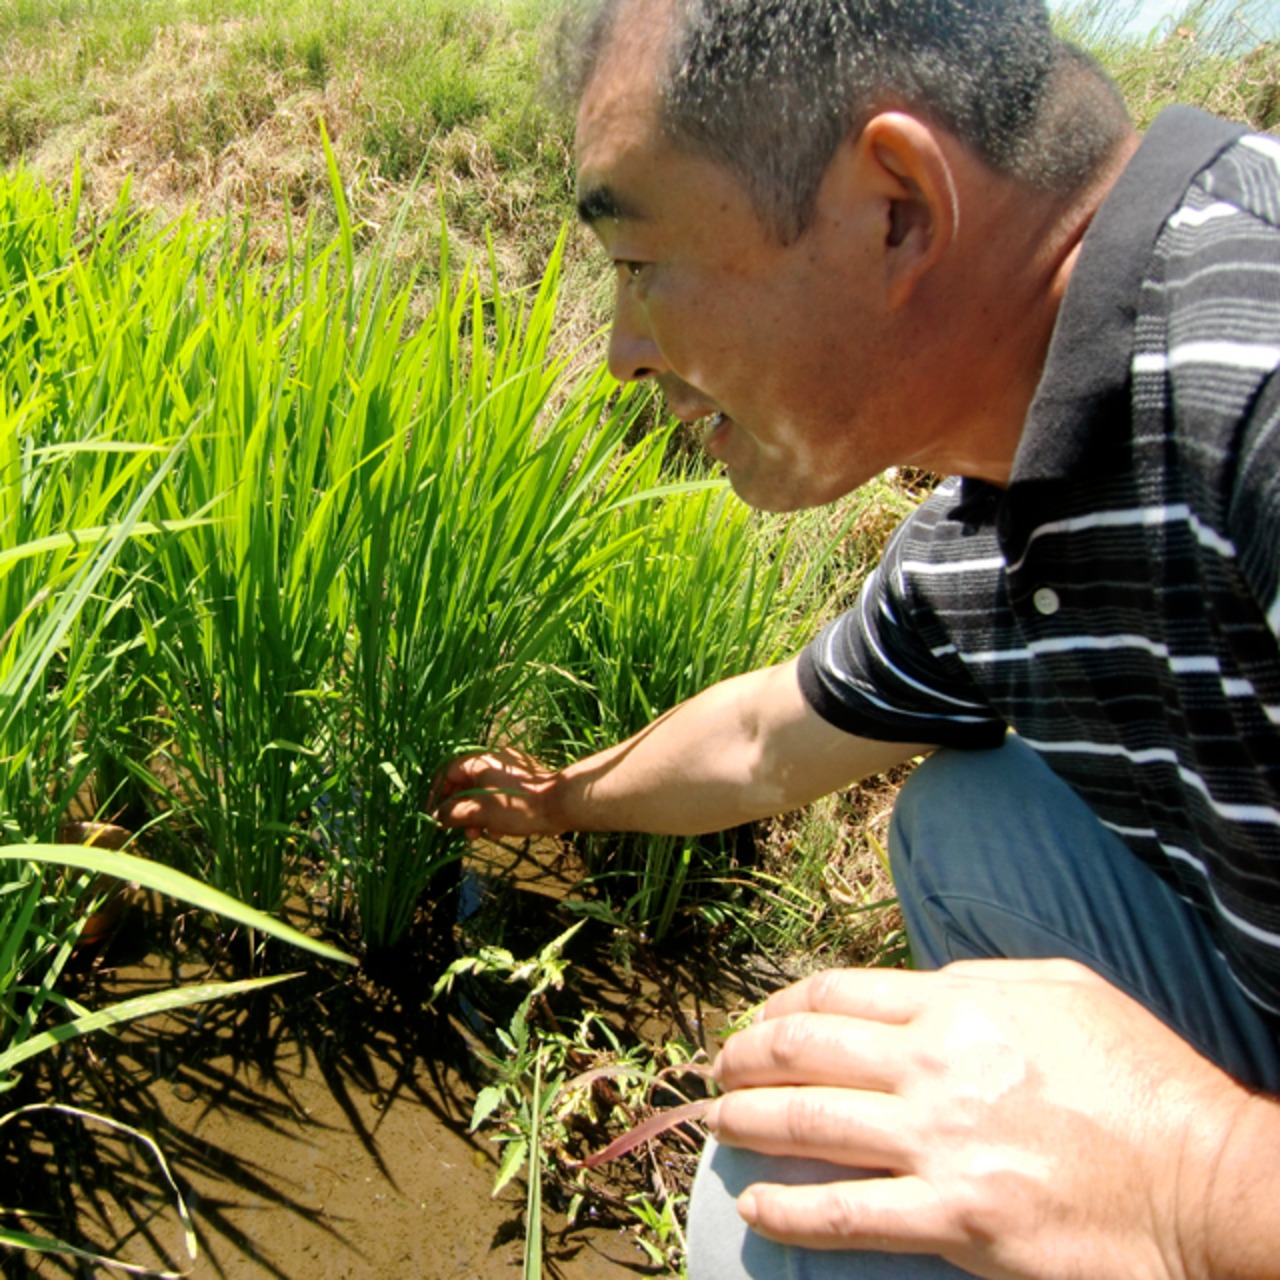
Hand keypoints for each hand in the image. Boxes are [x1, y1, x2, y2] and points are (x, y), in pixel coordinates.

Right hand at [433, 748, 563, 839]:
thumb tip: (436, 817)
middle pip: (465, 785)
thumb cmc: (516, 806)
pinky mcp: (524, 781)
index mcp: (479, 761)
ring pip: (483, 793)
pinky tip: (499, 831)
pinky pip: (500, 796)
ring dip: (478, 816)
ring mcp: (510, 769)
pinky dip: (495, 812)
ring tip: (481, 835)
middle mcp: (493, 759)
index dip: (437, 796)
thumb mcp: (479, 813)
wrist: (559, 804)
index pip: (446, 774)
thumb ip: (452, 814)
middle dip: (462, 812)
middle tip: (463, 832)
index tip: (435, 817)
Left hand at [706, 958, 1251, 1279]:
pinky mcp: (954, 1219)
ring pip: (807, 1124)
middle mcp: (931, 1065)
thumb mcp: (1059, 989)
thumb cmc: (1138, 1075)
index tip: (759, 1022)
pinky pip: (844, 1213)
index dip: (780, 1008)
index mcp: (955, 1004)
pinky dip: (787, 1209)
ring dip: (745, 1120)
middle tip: (719, 1070)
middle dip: (745, 1057)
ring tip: (716, 1123)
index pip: (836, 995)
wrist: (1202, 1174)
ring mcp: (937, 1143)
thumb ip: (977, 978)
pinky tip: (756, 1206)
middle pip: (804, 1051)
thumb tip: (919, 984)